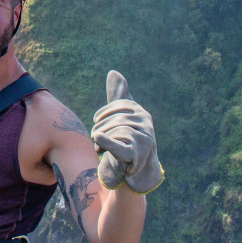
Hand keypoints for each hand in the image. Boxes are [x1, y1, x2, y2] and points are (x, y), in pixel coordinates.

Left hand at [91, 70, 163, 193]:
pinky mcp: (138, 155)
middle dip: (100, 128)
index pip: (118, 106)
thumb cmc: (126, 139)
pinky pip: (119, 144)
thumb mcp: (121, 116)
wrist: (135, 170)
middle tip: (95, 139)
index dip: (103, 114)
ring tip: (98, 148)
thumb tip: (113, 72)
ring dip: (101, 140)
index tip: (96, 122)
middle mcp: (146, 123)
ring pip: (114, 131)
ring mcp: (145, 139)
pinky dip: (106, 141)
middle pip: (115, 119)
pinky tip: (97, 139)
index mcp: (141, 112)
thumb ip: (118, 96)